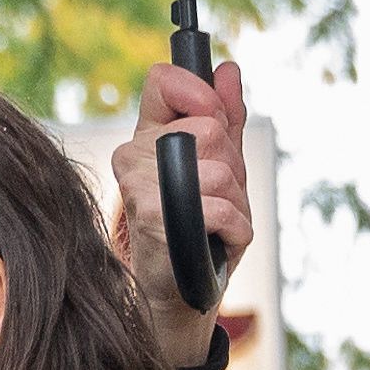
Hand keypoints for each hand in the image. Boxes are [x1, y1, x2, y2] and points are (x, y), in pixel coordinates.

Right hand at [109, 57, 253, 367]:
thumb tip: (229, 72)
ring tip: (216, 225)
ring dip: (236, 203)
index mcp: (147, 137)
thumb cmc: (197, 232)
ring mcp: (139, 186)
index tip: (214, 120)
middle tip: (216, 197)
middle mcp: (134, 156)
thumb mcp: (218, 168)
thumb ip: (224, 117)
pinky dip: (235, 229)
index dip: (200, 93)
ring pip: (220, 169)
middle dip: (231, 165)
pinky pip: (221, 207)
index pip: (165, 80)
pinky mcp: (153, 218)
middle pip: (211, 128)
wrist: (179, 297)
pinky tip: (218, 242)